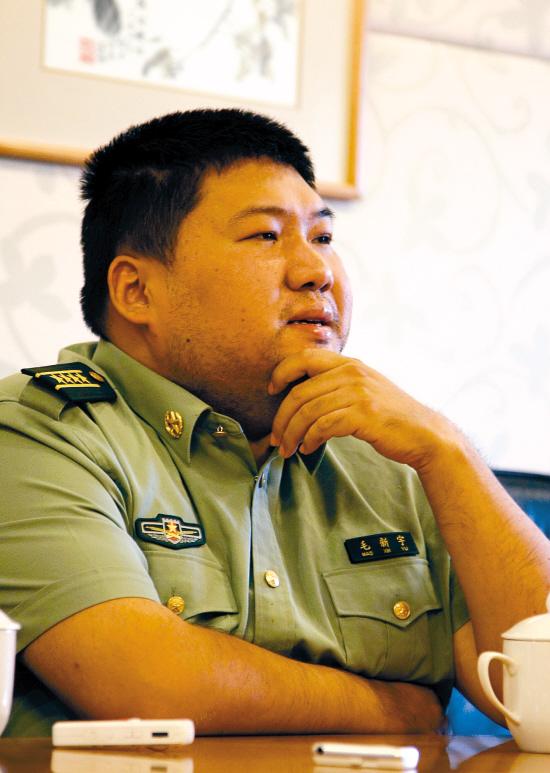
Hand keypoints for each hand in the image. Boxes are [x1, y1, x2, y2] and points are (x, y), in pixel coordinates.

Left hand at [269, 349, 455, 470]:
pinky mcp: (363, 414)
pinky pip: (323, 426)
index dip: (281, 373)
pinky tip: (307, 449)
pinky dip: (310, 439)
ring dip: (292, 434)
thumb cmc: (390, 416)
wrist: (425, 433)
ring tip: (288, 449)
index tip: (270, 391)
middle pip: (300, 392)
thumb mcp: (364, 389)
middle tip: (275, 438)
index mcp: (349, 363)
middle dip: (281, 418)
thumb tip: (301, 398)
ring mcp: (358, 392)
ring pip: (308, 412)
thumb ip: (337, 385)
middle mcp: (352, 372)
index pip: (304, 358)